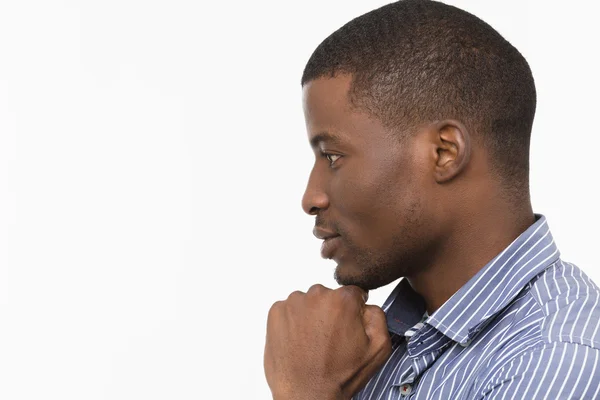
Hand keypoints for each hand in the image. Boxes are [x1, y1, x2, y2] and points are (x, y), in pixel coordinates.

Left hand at [264, 284, 391, 399]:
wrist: (306, 394)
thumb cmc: (339, 375)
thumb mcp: (378, 348)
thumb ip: (377, 315)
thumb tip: (366, 304)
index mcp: (343, 300)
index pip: (353, 293)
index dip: (353, 311)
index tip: (348, 326)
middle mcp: (317, 294)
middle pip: (329, 296)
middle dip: (331, 313)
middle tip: (330, 339)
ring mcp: (294, 303)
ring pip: (308, 302)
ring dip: (311, 316)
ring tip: (313, 342)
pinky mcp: (276, 312)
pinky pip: (288, 310)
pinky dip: (293, 321)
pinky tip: (299, 341)